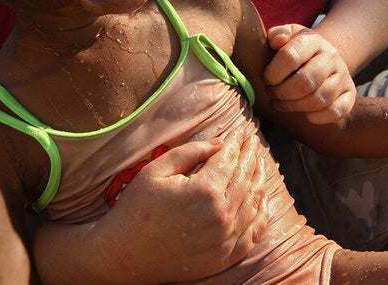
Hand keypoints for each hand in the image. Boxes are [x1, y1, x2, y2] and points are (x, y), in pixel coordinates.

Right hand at [58, 129, 270, 283]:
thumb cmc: (137, 209)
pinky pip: (254, 232)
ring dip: (259, 179)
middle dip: (250, 156)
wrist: (125, 255)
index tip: (241, 131)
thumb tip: (219, 142)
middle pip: (245, 178)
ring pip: (254, 202)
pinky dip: (262, 212)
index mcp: (204, 190)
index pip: (230, 159)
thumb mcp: (157, 170)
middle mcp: (221, 214)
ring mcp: (226, 238)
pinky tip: (262, 198)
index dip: (236, 143)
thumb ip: (190, 152)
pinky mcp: (225, 256)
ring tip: (260, 163)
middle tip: (253, 142)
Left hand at [264, 23, 355, 123]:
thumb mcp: (286, 35)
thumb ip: (277, 34)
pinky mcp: (350, 94)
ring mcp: (343, 76)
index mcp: (313, 40)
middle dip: (282, 93)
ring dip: (294, 107)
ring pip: (318, 100)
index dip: (272, 73)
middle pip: (305, 82)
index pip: (290, 57)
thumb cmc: (297, 49)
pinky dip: (316, 117)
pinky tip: (303, 113)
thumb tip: (277, 41)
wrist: (323, 57)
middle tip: (272, 94)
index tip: (266, 79)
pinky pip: (336, 112)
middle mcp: (331, 57)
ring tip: (281, 104)